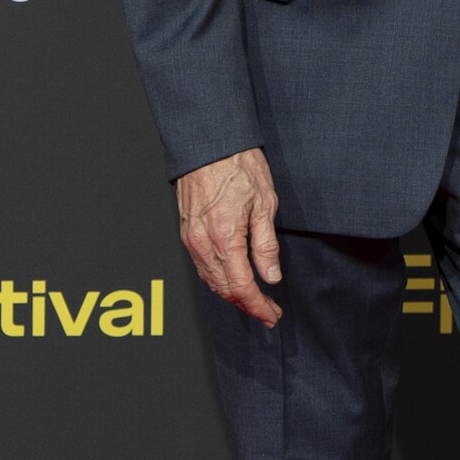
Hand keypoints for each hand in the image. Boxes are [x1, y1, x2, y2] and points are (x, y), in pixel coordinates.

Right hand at [176, 147, 281, 326]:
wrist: (209, 145)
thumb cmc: (238, 167)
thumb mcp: (265, 204)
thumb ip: (266, 245)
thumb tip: (270, 276)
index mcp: (225, 237)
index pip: (242, 286)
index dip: (258, 306)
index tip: (272, 315)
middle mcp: (203, 242)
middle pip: (224, 289)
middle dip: (247, 305)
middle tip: (268, 312)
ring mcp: (191, 238)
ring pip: (211, 280)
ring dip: (232, 295)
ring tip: (254, 301)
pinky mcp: (187, 232)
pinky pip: (202, 266)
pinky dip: (218, 280)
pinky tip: (232, 281)